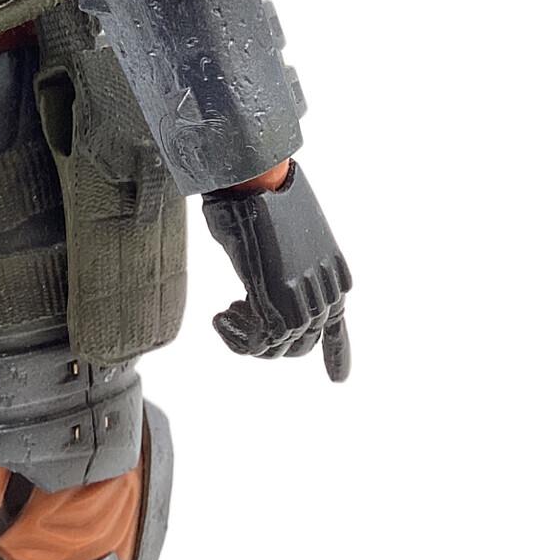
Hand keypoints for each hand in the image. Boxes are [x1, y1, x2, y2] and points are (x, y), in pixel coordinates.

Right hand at [203, 162, 352, 381]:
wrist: (252, 179)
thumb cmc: (257, 196)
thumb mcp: (281, 235)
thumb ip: (286, 269)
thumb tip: (271, 294)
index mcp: (334, 271)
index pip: (338, 325)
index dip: (337, 355)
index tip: (340, 380)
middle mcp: (326, 288)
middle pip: (303, 343)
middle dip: (267, 344)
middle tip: (233, 315)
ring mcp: (305, 297)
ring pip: (279, 349)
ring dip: (245, 338)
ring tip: (226, 313)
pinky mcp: (280, 303)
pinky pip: (258, 345)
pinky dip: (234, 338)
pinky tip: (219, 317)